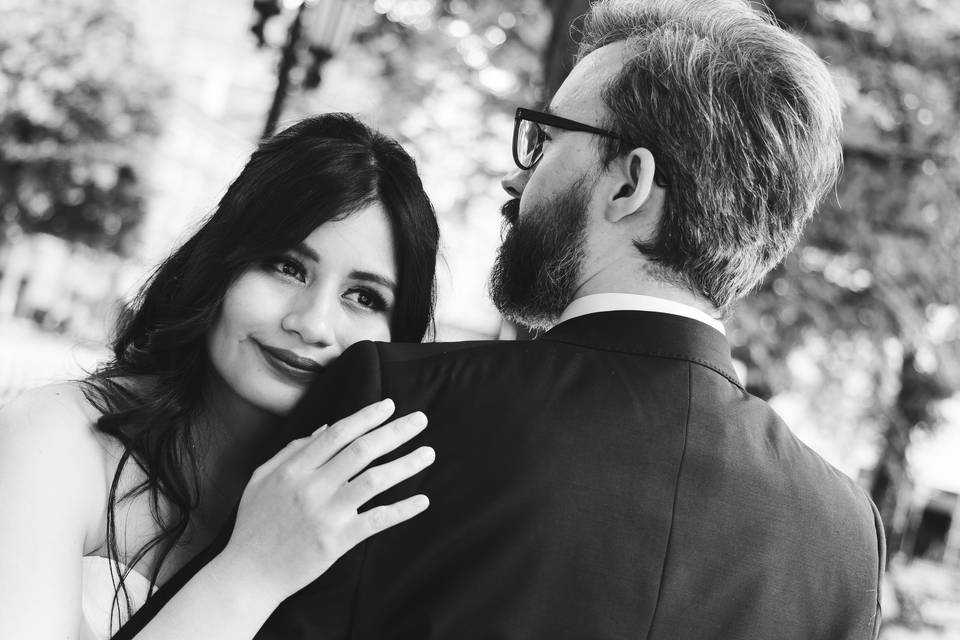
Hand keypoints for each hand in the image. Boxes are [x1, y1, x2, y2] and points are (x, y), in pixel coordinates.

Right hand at [220, 399, 433, 600]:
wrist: (248, 574)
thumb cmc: (254, 523)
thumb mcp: (261, 478)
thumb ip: (292, 450)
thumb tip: (325, 429)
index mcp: (293, 469)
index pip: (338, 433)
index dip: (366, 417)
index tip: (389, 405)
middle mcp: (312, 487)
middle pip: (362, 451)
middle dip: (395, 431)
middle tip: (420, 420)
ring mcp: (326, 514)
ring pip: (374, 481)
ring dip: (406, 465)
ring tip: (428, 453)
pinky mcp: (337, 541)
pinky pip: (376, 521)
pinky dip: (402, 510)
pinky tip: (423, 501)